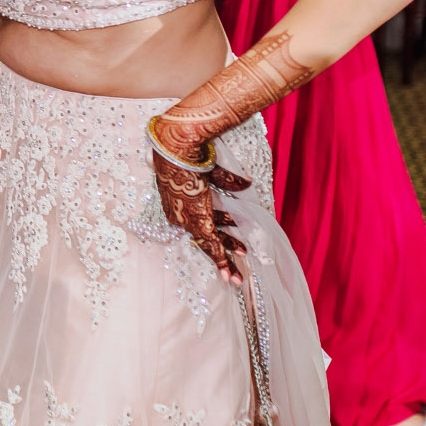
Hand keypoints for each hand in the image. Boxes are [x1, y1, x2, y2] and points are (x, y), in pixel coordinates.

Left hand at [149, 120, 252, 285]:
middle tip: (235, 266)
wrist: (179, 149)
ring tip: (237, 277)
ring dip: (225, 261)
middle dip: (221, 252)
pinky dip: (222, 260)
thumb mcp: (211, 171)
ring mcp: (187, 220)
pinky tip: (230, 274)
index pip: (198, 222)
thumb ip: (227, 181)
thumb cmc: (191, 155)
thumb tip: (247, 184)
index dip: (216, 230)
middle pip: (203, 237)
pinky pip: (212, 245)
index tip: (228, 233)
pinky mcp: (197, 221)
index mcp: (178, 203)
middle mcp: (179, 215)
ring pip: (209, 245)